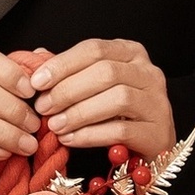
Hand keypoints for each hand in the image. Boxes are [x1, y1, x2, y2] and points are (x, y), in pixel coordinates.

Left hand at [30, 38, 175, 156]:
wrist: (153, 145)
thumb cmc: (119, 111)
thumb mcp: (96, 85)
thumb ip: (71, 70)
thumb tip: (37, 56)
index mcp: (131, 53)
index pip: (94, 49)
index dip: (63, 64)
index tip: (36, 82)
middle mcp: (149, 73)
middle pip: (106, 73)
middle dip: (68, 90)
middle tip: (43, 107)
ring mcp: (157, 102)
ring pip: (117, 99)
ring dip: (79, 113)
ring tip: (55, 125)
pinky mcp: (157, 132)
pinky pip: (121, 130)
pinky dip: (91, 135)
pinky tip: (71, 139)